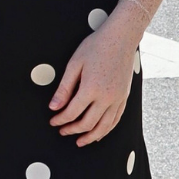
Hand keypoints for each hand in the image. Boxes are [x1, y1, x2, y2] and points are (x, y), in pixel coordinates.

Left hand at [49, 18, 140, 145]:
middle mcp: (106, 97)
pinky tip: (99, 134)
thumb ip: (64, 88)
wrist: (121, 37)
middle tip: (62, 131)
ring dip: (90, 136)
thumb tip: (54, 107)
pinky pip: (115, 120)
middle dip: (72, 130)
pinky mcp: (124, 97)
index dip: (60, 120)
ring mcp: (118, 98)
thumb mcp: (75, 64)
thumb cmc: (97, 46)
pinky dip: (106, 130)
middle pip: (87, 123)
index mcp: (91, 88)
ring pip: (104, 127)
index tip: (53, 121)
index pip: (72, 113)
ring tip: (80, 141)